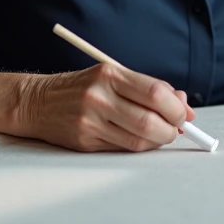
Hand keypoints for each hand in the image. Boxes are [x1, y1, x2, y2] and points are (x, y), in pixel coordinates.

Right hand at [21, 64, 195, 152]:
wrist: (38, 102)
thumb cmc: (83, 87)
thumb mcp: (113, 77)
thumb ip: (148, 89)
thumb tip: (185, 106)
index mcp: (109, 74)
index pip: (155, 92)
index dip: (176, 107)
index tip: (184, 113)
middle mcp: (99, 97)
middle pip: (149, 121)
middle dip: (171, 129)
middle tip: (176, 129)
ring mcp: (90, 121)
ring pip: (139, 140)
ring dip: (158, 141)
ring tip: (161, 134)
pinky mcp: (84, 141)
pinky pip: (123, 149)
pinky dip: (139, 146)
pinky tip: (141, 140)